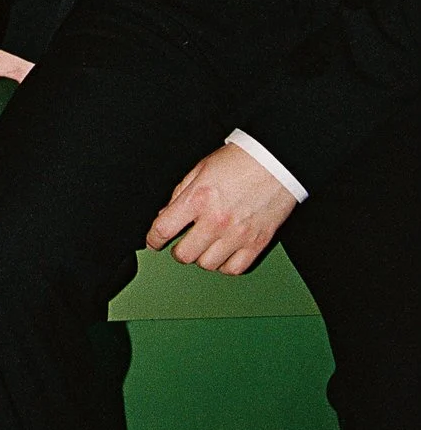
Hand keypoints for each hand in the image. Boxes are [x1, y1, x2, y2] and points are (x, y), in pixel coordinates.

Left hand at [146, 143, 298, 274]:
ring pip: (208, 264)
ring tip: (204, 246)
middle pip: (185, 254)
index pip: (164, 229)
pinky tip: (223, 253)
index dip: (153, 239)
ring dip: (201, 257)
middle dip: (178, 251)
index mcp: (198, 199)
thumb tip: (166, 215)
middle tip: (181, 244)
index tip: (153, 241)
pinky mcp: (257, 243)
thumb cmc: (240, 160)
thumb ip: (180, 193)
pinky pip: (234, 269)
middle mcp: (216, 220)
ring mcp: (237, 234)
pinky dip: (225, 265)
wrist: (276, 161)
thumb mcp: (201, 169)